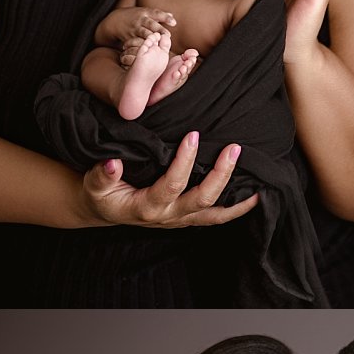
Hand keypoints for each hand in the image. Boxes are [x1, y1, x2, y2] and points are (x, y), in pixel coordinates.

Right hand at [77, 131, 257, 228]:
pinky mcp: (190, 217)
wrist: (105, 209)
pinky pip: (218, 217)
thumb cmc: (101, 194)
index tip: (193, 135)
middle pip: (203, 199)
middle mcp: (169, 215)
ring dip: (238, 197)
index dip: (184, 162)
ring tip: (259, 179)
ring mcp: (182, 218)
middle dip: (221, 174)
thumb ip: (102, 175)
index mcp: (147, 206)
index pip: (172, 184)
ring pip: (216, 212)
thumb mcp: (93, 185)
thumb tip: (113, 163)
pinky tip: (257, 196)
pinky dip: (238, 209)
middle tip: (233, 148)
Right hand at [112, 8, 178, 65]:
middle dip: (159, 30)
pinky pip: (136, 42)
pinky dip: (142, 46)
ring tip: (160, 44)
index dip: (165, 18)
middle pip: (151, 24)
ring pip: (144, 34)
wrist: (115, 21)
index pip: (156, 13)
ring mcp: (134, 29)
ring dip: (152, 39)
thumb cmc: (135, 17)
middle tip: (168, 36)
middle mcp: (140, 21)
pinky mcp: (129, 37)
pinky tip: (149, 51)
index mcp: (145, 13)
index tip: (174, 23)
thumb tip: (172, 16)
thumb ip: (158, 15)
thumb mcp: (145, 12)